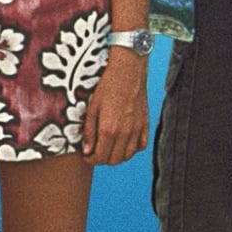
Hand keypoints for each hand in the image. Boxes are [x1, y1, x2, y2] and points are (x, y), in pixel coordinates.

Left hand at [82, 48, 149, 164]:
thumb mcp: (92, 107)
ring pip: (127, 156)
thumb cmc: (107, 86)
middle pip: (113, 160)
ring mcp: (137, 130)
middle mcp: (124, 133)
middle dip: (101, 159)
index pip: (99, 157)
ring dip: (116, 156)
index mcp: (108, 129)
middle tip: (95, 152)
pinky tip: (124, 142)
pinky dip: (132, 149)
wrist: (128, 70)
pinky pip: (141, 146)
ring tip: (108, 147)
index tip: (86, 155)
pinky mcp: (145, 124)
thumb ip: (89, 132)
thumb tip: (87, 151)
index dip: (90, 159)